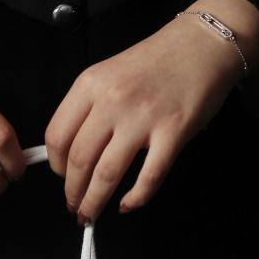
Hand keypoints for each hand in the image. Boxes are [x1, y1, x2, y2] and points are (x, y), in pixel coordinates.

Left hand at [44, 0, 258, 221]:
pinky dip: (135, 198)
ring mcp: (143, 118)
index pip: (57, 135)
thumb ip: (89, 108)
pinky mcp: (173, 133)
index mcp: (90, 84)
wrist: (203, 44)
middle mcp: (112, 101)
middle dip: (73, 191)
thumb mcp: (109, 74)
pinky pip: (149, 177)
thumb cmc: (156, 61)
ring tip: (90, 214)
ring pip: (107, 173)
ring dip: (94, 201)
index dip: (55, 165)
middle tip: (74, 205)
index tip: (61, 177)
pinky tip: (127, 205)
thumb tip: (70, 153)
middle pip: (79, 159)